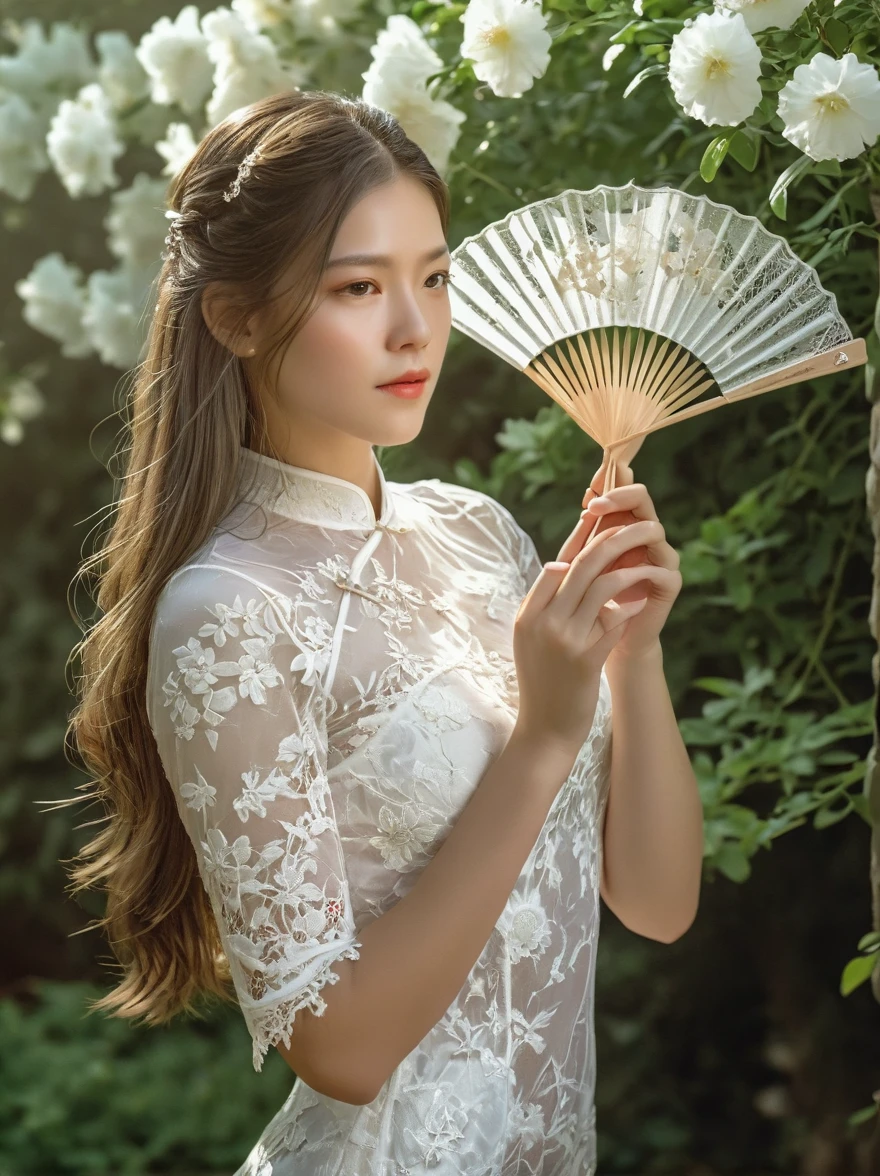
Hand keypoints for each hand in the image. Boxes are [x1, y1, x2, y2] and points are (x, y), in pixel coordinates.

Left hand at [561, 461, 681, 662]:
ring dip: (626, 532)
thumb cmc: (590, 597)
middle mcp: (647, 535)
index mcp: (625, 524)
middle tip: (593, 506)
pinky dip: (639, 569)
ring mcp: (661, 557)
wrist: (606, 638)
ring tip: (601, 541)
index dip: (610, 482)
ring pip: (653, 530)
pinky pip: (660, 569)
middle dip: (618, 497)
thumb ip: (585, 534)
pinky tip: (618, 575)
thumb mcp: (582, 562)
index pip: (624, 491)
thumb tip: (587, 501)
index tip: (588, 489)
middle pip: (642, 499)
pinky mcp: (670, 582)